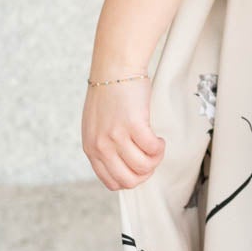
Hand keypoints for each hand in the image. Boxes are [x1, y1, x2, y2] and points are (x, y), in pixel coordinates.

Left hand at [82, 71, 165, 190]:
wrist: (114, 69)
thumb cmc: (109, 94)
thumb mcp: (96, 127)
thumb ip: (104, 146)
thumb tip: (125, 165)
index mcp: (91, 149)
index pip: (112, 182)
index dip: (131, 179)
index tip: (139, 167)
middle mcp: (101, 146)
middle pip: (129, 180)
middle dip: (146, 173)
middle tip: (151, 158)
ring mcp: (116, 136)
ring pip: (144, 167)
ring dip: (156, 159)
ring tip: (156, 145)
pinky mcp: (133, 125)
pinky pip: (153, 149)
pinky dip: (160, 147)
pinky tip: (159, 137)